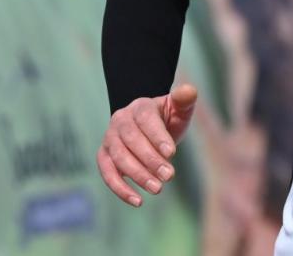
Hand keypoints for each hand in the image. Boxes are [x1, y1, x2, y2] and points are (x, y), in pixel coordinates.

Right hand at [96, 83, 198, 206]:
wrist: (149, 129)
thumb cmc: (168, 119)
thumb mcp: (180, 109)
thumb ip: (185, 100)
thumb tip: (188, 91)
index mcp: (140, 106)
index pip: (146, 120)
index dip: (157, 136)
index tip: (172, 153)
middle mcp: (120, 120)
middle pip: (131, 140)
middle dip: (150, 160)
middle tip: (169, 176)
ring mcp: (109, 139)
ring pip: (118, 158)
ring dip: (137, 175)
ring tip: (158, 189)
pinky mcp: (104, 157)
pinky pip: (107, 174)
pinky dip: (120, 189)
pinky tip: (138, 201)